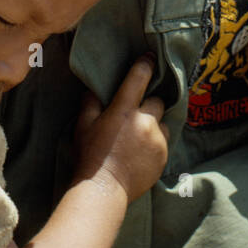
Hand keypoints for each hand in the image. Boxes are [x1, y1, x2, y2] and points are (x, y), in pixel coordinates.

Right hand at [73, 55, 167, 202]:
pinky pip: (164, 143)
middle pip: (157, 101)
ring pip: (162, 123)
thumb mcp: (83, 125)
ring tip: (139, 137)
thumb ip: (90, 102)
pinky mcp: (164, 157)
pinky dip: (155, 143)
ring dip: (153, 125)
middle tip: (136, 113)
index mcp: (125, 110)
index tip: (149, 57)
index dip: (145, 64)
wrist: (105, 189)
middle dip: (148, 103)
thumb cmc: (90, 155)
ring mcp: (158, 140)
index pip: (139, 77)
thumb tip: (94, 88)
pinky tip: (140, 153)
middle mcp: (145, 122)